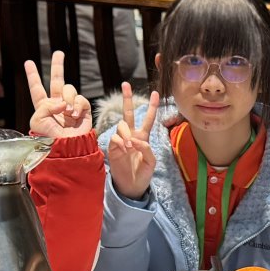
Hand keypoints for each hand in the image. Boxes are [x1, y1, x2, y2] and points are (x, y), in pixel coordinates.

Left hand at [25, 51, 92, 139]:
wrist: (67, 149)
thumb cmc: (49, 138)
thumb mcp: (37, 121)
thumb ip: (45, 105)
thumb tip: (63, 102)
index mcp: (43, 107)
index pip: (36, 89)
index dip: (32, 76)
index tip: (28, 63)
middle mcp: (57, 104)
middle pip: (57, 81)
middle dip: (57, 66)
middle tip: (58, 53)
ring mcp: (70, 107)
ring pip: (70, 89)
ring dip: (68, 99)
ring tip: (67, 112)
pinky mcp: (83, 110)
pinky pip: (81, 99)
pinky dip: (78, 106)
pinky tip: (74, 116)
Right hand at [107, 81, 160, 199]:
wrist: (132, 186)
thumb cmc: (143, 174)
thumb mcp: (151, 162)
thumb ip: (146, 148)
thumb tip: (134, 140)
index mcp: (143, 137)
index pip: (148, 119)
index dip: (152, 107)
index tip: (156, 93)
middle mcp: (131, 136)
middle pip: (129, 113)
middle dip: (127, 98)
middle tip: (126, 84)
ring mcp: (121, 140)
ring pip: (121, 125)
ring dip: (127, 133)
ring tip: (130, 147)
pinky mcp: (112, 147)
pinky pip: (115, 137)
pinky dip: (120, 142)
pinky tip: (125, 150)